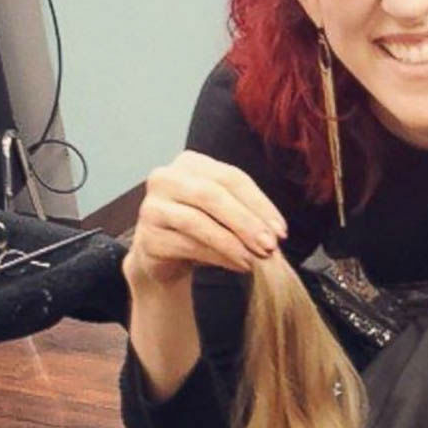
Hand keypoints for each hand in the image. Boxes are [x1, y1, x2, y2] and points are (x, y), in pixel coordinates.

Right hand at [123, 151, 287, 288]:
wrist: (163, 257)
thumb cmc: (201, 229)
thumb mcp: (226, 214)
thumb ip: (248, 215)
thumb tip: (275, 233)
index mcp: (191, 163)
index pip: (231, 178)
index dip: (260, 204)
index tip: (280, 230)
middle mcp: (166, 178)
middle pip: (213, 196)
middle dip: (246, 223)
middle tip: (269, 246)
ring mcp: (152, 206)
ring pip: (197, 221)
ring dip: (232, 243)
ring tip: (254, 259)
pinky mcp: (146, 236)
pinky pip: (186, 245)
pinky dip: (217, 256)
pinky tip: (237, 265)